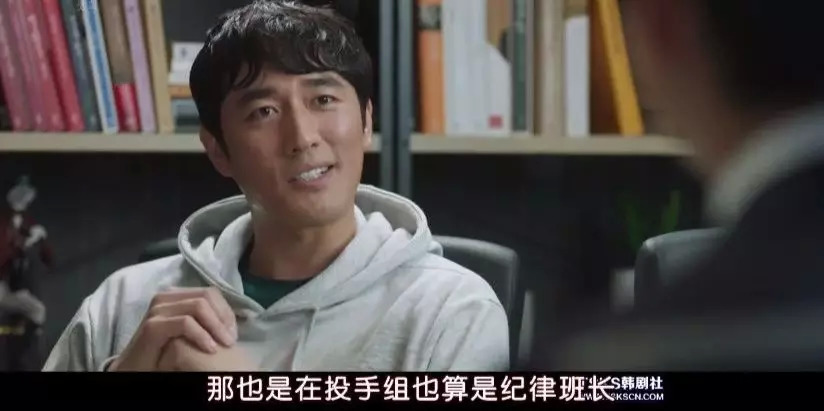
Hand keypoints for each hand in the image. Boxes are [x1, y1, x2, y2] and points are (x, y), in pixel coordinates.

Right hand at [109, 287, 237, 370]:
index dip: (226, 311)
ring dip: (216, 326)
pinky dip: (201, 335)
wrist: (137, 367)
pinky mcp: (153, 325)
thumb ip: (205, 319)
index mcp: (176, 295)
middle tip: (231, 339)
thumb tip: (232, 320)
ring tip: (224, 344)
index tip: (233, 332)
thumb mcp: (189, 331)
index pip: (210, 293)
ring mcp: (158, 309)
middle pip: (206, 296)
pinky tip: (210, 348)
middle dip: (224, 317)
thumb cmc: (165, 350)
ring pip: (198, 306)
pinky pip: (185, 323)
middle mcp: (166, 296)